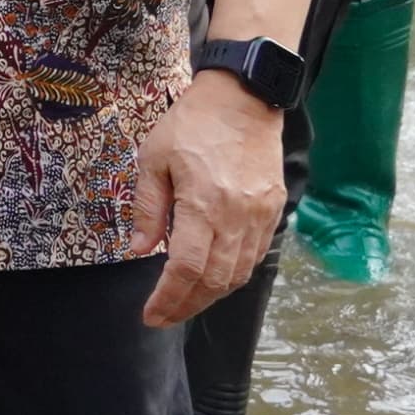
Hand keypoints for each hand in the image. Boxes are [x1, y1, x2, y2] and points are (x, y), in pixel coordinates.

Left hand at [123, 69, 286, 325]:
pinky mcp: (274, 211)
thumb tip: (140, 251)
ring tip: (185, 303)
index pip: (187, 269)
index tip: (151, 315)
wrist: (244, 97)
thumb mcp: (154, 159)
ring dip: (211, 295)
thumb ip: (148, 209)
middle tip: (164, 317)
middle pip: (215, 281)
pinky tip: (213, 277)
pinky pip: (255, 256)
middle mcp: (237, 218)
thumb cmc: (192, 124)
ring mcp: (260, 216)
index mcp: (204, 204)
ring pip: (238, 273)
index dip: (169, 299)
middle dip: (188, 306)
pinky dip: (233, 274)